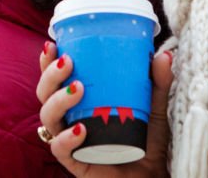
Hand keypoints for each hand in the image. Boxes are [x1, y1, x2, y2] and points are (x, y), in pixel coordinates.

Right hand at [36, 41, 172, 176]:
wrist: (151, 175)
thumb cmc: (146, 140)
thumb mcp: (154, 107)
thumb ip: (157, 82)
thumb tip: (163, 54)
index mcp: (80, 100)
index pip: (56, 77)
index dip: (48, 61)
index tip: (52, 44)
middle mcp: (69, 117)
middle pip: (45, 93)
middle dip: (51, 75)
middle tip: (68, 63)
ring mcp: (70, 140)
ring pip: (48, 117)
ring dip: (58, 100)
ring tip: (78, 89)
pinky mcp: (75, 161)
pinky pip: (60, 149)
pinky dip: (66, 138)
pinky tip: (80, 129)